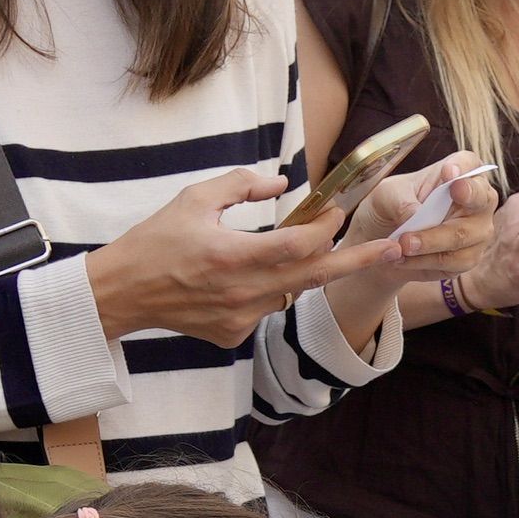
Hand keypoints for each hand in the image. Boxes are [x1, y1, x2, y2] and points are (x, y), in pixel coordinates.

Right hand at [85, 167, 406, 346]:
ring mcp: (240, 319)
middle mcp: (243, 292)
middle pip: (316, 276)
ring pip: (292, 291)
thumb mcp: (195, 198)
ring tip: (318, 248)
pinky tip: (247, 276)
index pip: (300, 244)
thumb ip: (241, 184)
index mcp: (233, 255)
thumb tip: (282, 181)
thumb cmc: (155, 241)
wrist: (122, 294)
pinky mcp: (234, 336)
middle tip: (396, 248)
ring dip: (307, 270)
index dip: (327, 227)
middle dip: (358, 260)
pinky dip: (269, 288)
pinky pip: (267, 307)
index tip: (338, 210)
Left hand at [355, 152, 498, 277]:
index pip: (470, 163)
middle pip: (478, 201)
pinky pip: (454, 262)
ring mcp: (477, 230)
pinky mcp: (469, 257)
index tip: (448, 174)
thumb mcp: (386, 195)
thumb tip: (416, 216)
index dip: (462, 168)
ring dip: (429, 243)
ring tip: (402, 245)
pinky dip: (425, 261)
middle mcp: (477, 198)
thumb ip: (401, 201)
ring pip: (463, 237)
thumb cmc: (391, 206)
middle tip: (415, 229)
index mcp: (459, 171)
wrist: (382, 241)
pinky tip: (405, 258)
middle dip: (446, 213)